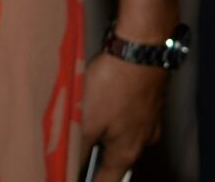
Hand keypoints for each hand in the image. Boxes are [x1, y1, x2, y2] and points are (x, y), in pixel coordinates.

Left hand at [79, 48, 166, 180]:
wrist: (141, 47)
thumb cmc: (116, 83)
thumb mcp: (87, 121)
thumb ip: (77, 148)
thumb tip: (66, 164)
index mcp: (127, 152)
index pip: (107, 181)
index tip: (77, 179)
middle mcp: (142, 140)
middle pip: (115, 159)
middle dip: (96, 156)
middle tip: (77, 151)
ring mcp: (148, 118)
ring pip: (122, 134)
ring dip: (105, 132)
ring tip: (87, 120)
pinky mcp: (147, 97)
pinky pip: (128, 113)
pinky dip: (114, 112)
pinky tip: (102, 99)